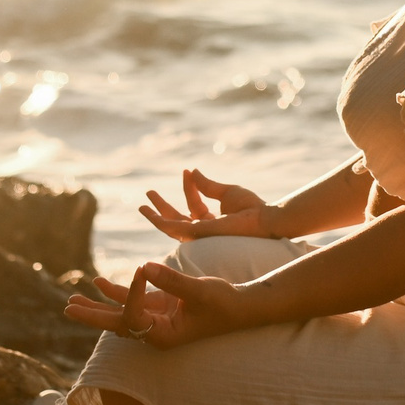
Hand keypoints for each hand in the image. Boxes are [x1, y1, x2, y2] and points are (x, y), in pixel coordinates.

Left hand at [63, 263, 250, 347]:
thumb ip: (172, 281)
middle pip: (116, 324)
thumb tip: (143, 268)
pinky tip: (98, 282)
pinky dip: (116, 292)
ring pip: (120, 313)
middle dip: (91, 315)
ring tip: (72, 299)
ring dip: (97, 305)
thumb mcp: (200, 292)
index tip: (142, 270)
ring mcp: (157, 318)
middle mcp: (156, 331)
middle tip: (67, 308)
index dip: (131, 294)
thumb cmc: (225, 304)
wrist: (242, 307)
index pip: (134, 317)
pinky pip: (132, 301)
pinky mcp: (161, 306)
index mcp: (164, 335)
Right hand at [139, 168, 270, 239]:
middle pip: (177, 218)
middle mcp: (204, 231)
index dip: (189, 187)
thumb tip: (193, 170)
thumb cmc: (251, 208)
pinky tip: (148, 211)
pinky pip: (173, 228)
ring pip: (170, 226)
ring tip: (142, 203)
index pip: (194, 204)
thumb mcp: (226, 192)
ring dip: (155, 214)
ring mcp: (199, 235)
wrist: (262, 218)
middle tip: (149, 192)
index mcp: (212, 221)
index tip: (188, 170)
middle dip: (163, 206)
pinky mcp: (197, 234)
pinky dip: (159, 220)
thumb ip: (207, 185)